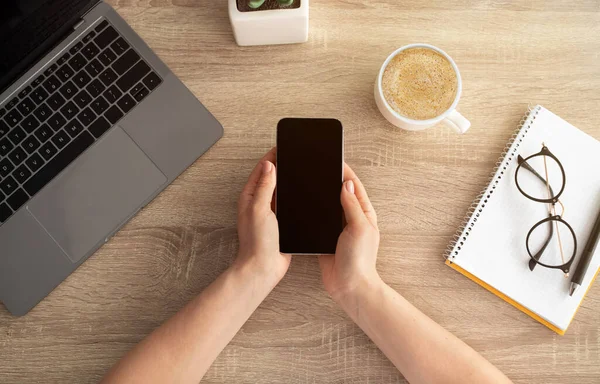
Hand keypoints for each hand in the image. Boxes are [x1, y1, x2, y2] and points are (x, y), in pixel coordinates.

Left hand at [235, 148, 290, 285]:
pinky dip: (292, 197)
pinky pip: (287, 204)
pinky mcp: (279, 222)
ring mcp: (269, 212)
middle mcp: (258, 203)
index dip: (272, 156)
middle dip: (281, 166)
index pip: (262, 169)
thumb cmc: (257, 242)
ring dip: (287, 181)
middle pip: (271, 177)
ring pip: (279, 190)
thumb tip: (269, 165)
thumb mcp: (260, 208)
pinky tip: (301, 194)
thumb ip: (265, 186)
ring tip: (298, 169)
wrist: (263, 267)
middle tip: (293, 154)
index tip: (283, 146)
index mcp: (250, 196)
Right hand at [319, 164, 380, 301]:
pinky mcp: (325, 239)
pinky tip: (303, 205)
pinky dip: (313, 213)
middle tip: (319, 166)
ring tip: (310, 181)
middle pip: (340, 194)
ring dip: (321, 195)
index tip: (335, 159)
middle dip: (331, 180)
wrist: (349, 286)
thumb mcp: (359, 227)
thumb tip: (346, 184)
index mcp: (364, 214)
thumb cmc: (360, 259)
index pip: (354, 187)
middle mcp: (352, 219)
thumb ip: (352, 205)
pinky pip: (318, 221)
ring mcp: (338, 229)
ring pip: (328, 206)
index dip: (345, 172)